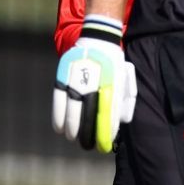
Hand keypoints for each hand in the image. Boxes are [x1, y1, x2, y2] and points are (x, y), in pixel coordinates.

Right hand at [52, 26, 135, 152]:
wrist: (99, 39)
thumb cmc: (114, 65)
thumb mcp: (125, 79)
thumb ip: (125, 100)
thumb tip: (122, 122)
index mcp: (112, 83)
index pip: (108, 112)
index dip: (106, 130)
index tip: (106, 144)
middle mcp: (93, 83)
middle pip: (88, 114)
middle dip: (87, 133)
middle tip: (88, 146)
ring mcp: (76, 79)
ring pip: (71, 110)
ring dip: (72, 128)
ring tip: (74, 138)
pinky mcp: (63, 76)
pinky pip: (58, 100)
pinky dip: (58, 116)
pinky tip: (59, 128)